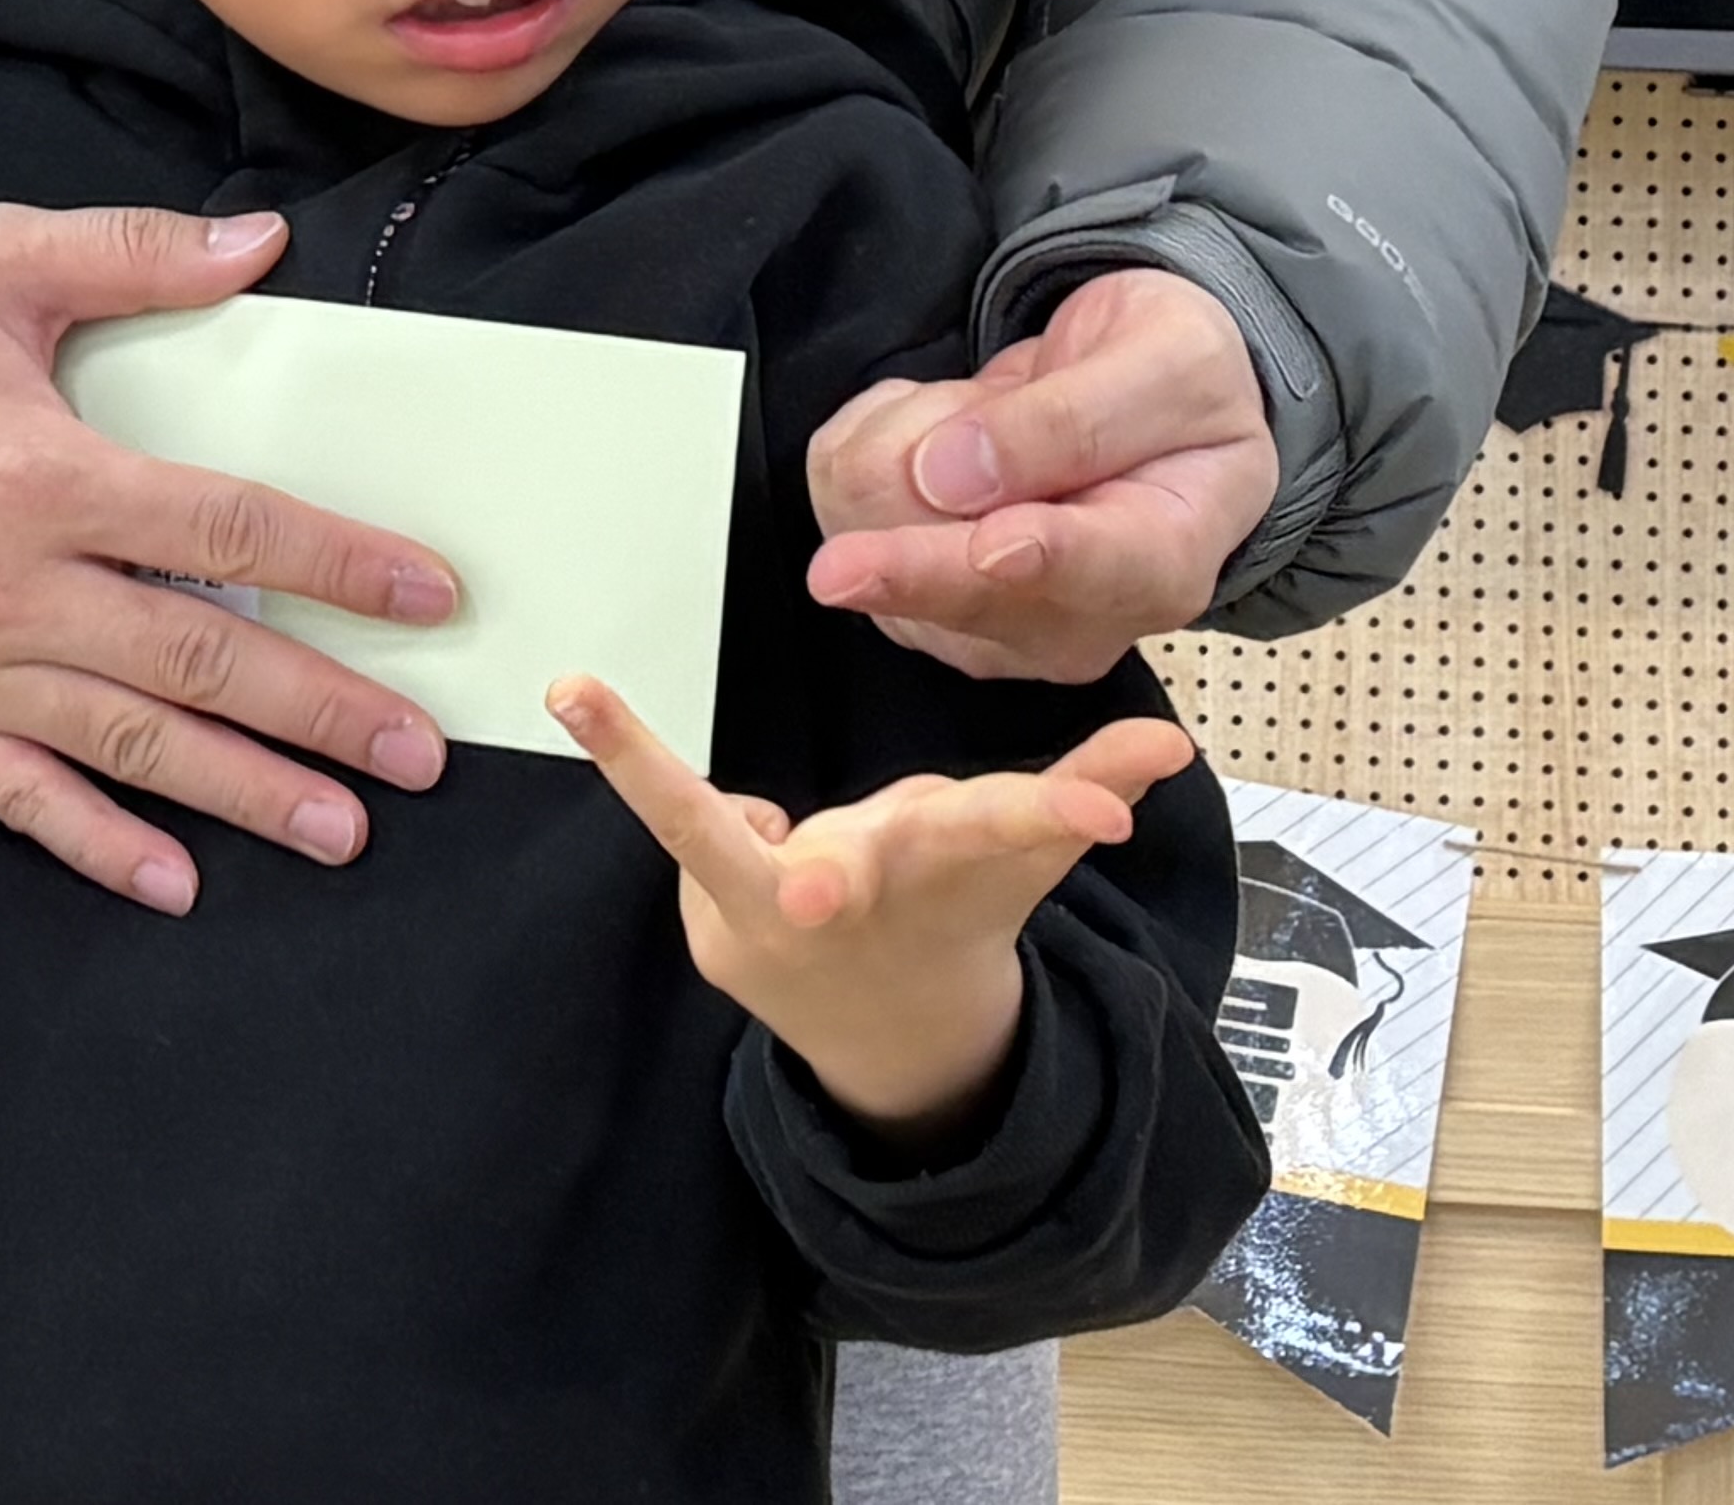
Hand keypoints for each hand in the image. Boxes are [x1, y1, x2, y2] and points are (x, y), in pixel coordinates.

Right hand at [0, 202, 463, 915]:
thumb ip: (135, 251)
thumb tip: (263, 244)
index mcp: (45, 476)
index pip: (229, 530)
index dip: (339, 564)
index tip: (426, 594)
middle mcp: (10, 588)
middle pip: (200, 662)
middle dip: (322, 712)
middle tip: (416, 753)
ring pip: (128, 746)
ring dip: (244, 792)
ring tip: (341, 829)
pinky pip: (18, 798)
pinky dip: (98, 845)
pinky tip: (175, 881)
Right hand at [552, 676, 1196, 1150]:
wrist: (899, 1046)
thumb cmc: (796, 948)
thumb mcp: (729, 926)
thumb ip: (731, 854)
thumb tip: (771, 830)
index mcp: (764, 901)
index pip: (679, 817)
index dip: (628, 757)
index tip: (574, 687)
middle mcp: (856, 894)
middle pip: (864, 854)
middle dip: (852, 865)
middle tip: (823, 886)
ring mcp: (943, 891)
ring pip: (987, 836)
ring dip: (1044, 813)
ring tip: (1107, 800)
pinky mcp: (1011, 880)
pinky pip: (1059, 823)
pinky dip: (1109, 779)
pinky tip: (1159, 750)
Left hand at [802, 266, 1278, 683]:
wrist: (1151, 410)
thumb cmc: (1180, 388)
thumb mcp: (1174, 360)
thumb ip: (1080, 414)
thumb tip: (950, 472)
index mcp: (1166, 563)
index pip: (1095, 571)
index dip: (1038, 558)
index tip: (991, 547)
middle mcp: (1074, 622)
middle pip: (955, 583)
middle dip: (915, 498)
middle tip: (922, 446)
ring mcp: (986, 622)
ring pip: (875, 520)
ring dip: (910, 433)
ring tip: (981, 414)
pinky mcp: (914, 600)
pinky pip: (839, 492)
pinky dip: (878, 437)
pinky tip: (943, 437)